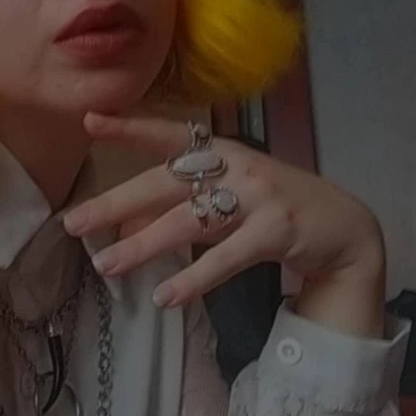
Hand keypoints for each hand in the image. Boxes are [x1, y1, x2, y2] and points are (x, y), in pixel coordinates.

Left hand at [64, 114, 385, 336]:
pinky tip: (165, 295)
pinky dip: (194, 278)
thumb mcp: (229, 196)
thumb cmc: (273, 207)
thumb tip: (126, 226)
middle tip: (72, 223)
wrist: (343, 227)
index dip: (130, 128)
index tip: (89, 120)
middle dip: (116, 203)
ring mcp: (257, 196)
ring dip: (143, 245)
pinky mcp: (275, 230)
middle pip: (165, 184)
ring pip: (188, 222)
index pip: (168, 136)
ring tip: (105, 264)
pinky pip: (225, 257)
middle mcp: (236, 165)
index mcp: (221, 150)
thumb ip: (182, 206)